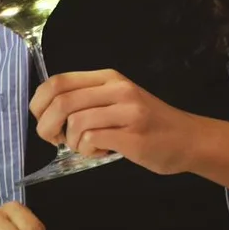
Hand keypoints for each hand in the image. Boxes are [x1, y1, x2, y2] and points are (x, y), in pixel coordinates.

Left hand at [30, 69, 199, 174]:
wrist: (189, 139)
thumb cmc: (149, 123)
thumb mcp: (118, 100)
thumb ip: (87, 99)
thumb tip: (47, 111)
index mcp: (108, 78)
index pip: (58, 81)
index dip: (39, 103)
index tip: (43, 120)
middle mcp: (118, 89)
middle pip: (62, 102)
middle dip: (48, 127)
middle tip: (56, 140)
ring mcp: (127, 111)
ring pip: (76, 123)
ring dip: (72, 143)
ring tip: (87, 147)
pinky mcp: (133, 136)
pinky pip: (93, 140)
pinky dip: (88, 151)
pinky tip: (101, 152)